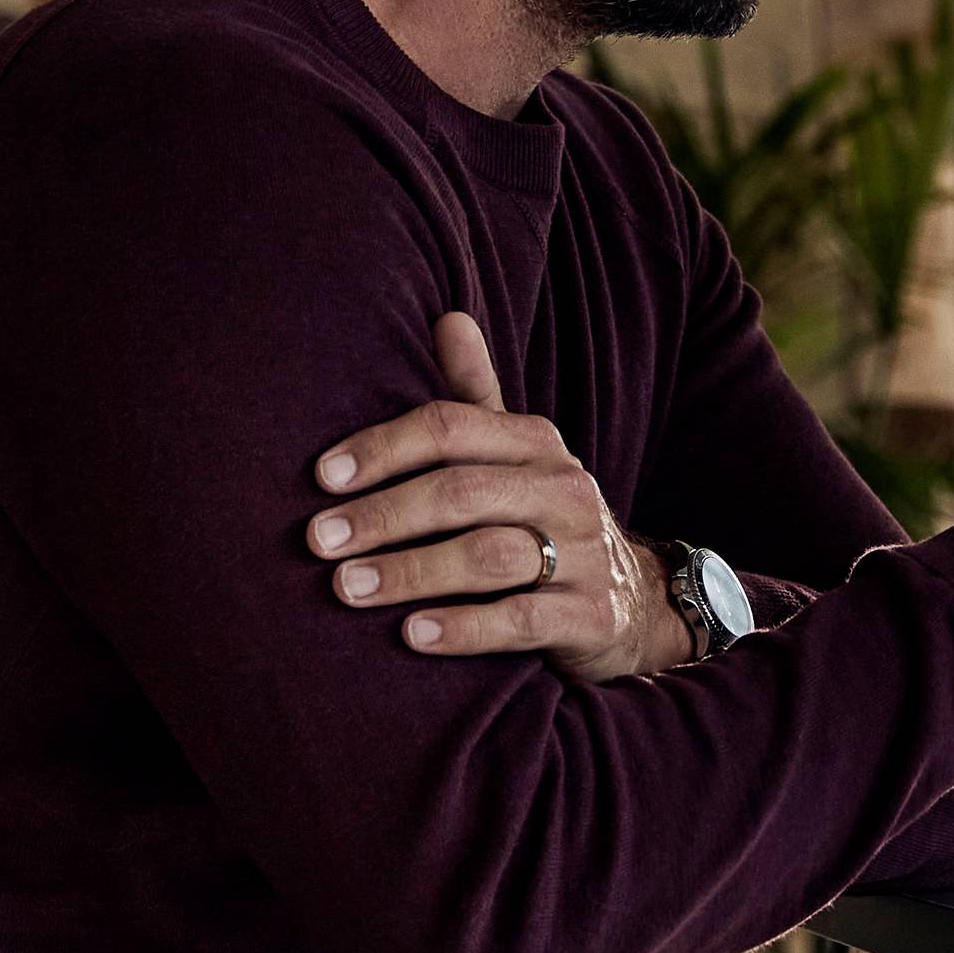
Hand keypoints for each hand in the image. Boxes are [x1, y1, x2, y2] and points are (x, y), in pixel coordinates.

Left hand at [307, 314, 691, 682]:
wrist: (635, 599)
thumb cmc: (544, 520)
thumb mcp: (516, 456)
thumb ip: (476, 396)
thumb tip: (447, 316)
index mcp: (537, 443)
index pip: (453, 426)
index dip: (384, 447)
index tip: (321, 477)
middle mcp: (564, 489)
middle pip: (463, 491)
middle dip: (384, 515)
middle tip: (319, 540)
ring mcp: (583, 553)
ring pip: (488, 556)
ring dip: (411, 572)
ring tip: (347, 590)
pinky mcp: (590, 616)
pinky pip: (519, 620)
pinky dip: (463, 628)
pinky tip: (411, 635)